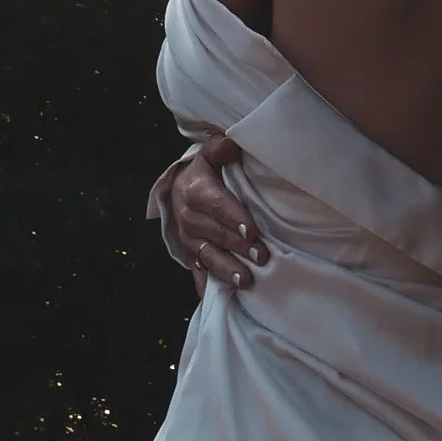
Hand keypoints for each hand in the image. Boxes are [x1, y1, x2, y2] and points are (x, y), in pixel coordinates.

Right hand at [165, 134, 269, 291]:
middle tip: (262, 257)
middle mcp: (189, 218)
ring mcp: (189, 240)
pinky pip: (198, 273)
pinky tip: (220, 298)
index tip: (252, 230)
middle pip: (217, 234)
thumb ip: (220, 148)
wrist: (178, 191)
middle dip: (239, 246)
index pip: (217, 205)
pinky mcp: (191, 256)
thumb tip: (232, 142)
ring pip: (208, 256)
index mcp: (197, 192)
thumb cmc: (205, 172)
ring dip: (226, 269)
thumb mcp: (210, 155)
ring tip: (245, 281)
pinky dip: (208, 285)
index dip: (234, 217)